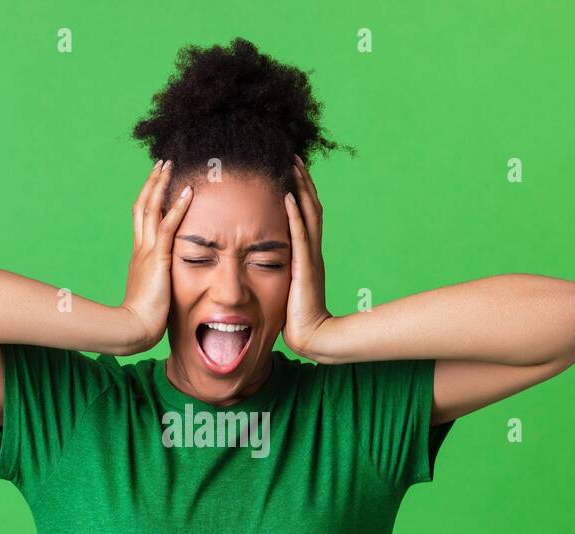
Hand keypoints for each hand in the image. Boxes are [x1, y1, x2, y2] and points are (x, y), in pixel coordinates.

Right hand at [119, 159, 192, 352]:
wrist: (134, 328)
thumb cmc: (145, 319)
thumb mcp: (154, 293)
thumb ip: (160, 282)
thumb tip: (169, 283)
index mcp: (140, 256)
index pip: (143, 220)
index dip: (149, 200)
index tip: (158, 185)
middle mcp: (140, 248)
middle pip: (143, 206)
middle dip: (152, 183)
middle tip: (162, 164)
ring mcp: (146, 251)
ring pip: (152, 208)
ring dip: (161, 185)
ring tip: (170, 165)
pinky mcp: (157, 259)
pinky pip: (169, 226)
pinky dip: (178, 207)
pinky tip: (189, 192)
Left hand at [282, 153, 331, 357]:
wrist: (312, 336)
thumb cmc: (296, 318)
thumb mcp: (285, 289)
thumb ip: (279, 274)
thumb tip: (262, 267)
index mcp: (306, 255)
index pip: (305, 216)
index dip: (299, 192)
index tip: (289, 171)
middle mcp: (311, 251)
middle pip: (310, 207)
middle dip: (301, 181)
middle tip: (292, 156)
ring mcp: (310, 257)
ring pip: (308, 214)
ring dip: (299, 188)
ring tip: (291, 165)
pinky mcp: (304, 267)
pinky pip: (299, 234)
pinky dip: (294, 214)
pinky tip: (286, 196)